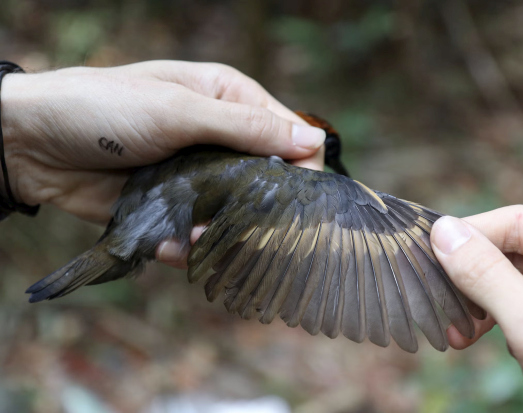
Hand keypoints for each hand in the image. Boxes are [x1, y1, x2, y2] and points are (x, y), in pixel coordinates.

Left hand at [1, 60, 325, 223]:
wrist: (32, 144)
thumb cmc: (105, 108)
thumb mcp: (179, 111)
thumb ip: (246, 129)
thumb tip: (314, 143)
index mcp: (228, 100)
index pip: (286, 134)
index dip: (301, 166)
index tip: (303, 199)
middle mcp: (219, 139)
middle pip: (265, 180)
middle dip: (258, 207)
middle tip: (243, 225)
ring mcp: (196, 177)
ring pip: (233, 215)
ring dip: (221, 231)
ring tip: (194, 234)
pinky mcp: (172, 208)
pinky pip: (197, 235)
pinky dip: (186, 245)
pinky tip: (169, 243)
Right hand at [431, 206, 522, 410]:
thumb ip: (489, 278)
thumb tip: (442, 232)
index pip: (521, 223)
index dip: (470, 235)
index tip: (425, 251)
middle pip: (517, 251)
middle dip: (473, 277)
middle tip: (437, 299)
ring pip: (517, 281)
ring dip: (481, 304)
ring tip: (457, 330)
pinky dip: (497, 321)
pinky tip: (476, 337)